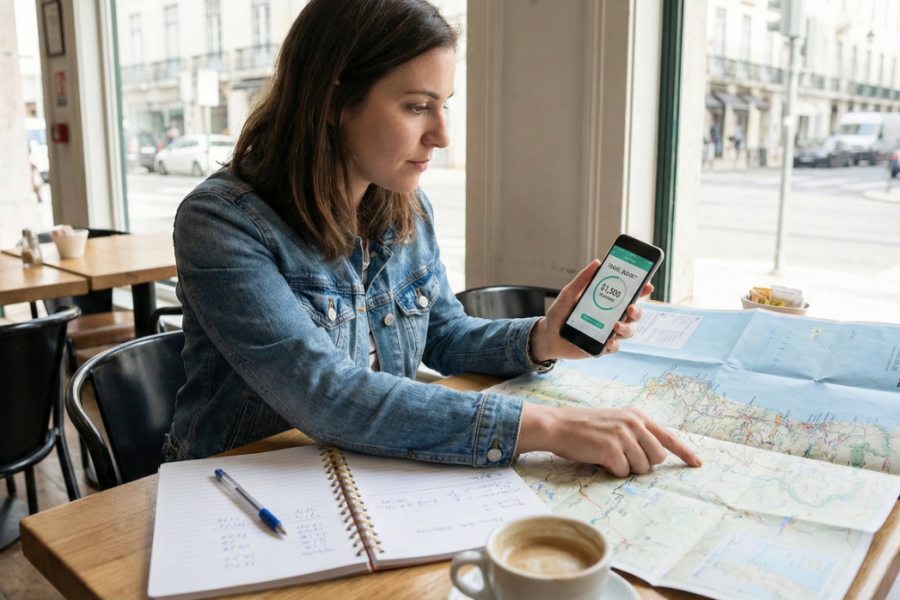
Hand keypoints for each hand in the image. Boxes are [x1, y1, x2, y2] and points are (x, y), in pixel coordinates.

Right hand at [517, 403, 702, 475]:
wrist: (558, 425)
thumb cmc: (584, 427)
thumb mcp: (615, 421)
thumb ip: (636, 432)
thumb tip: (654, 455)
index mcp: (637, 416)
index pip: (668, 436)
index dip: (684, 452)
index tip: (697, 463)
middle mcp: (634, 423)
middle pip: (657, 457)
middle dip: (643, 463)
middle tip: (622, 457)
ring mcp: (623, 435)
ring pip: (642, 467)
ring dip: (626, 468)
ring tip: (608, 455)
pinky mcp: (612, 449)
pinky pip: (622, 472)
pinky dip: (611, 471)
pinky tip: (599, 458)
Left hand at [529, 260, 652, 361]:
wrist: (547, 335)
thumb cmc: (560, 313)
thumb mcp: (569, 293)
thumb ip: (582, 280)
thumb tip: (597, 262)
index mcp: (606, 302)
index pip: (628, 295)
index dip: (640, 291)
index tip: (647, 285)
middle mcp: (610, 317)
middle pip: (633, 314)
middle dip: (637, 311)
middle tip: (630, 307)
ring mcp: (607, 333)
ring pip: (628, 331)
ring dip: (627, 328)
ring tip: (616, 326)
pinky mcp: (601, 347)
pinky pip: (614, 348)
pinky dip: (614, 345)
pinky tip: (610, 342)